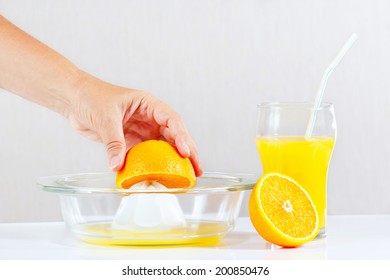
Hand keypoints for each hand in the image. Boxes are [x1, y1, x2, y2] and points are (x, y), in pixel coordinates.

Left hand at [66, 74, 201, 175]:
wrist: (74, 99)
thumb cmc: (91, 97)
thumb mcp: (105, 118)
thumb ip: (113, 142)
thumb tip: (117, 165)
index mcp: (148, 104)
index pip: (171, 119)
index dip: (181, 136)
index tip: (185, 152)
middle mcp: (149, 117)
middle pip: (173, 135)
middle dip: (187, 152)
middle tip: (195, 170)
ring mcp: (142, 130)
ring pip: (163, 147)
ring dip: (173, 161)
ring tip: (185, 177)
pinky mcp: (132, 141)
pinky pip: (145, 155)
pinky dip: (152, 166)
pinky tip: (159, 177)